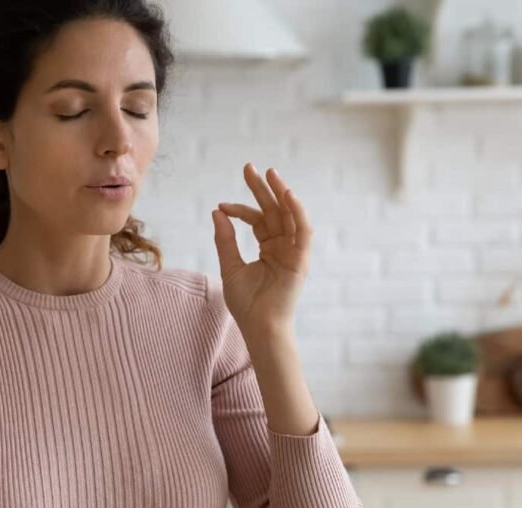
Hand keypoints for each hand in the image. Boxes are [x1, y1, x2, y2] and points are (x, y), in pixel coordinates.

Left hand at [210, 163, 312, 332]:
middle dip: (262, 189)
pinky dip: (297, 212)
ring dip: (281, 193)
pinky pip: (303, 230)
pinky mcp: (302, 259)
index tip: (222, 206)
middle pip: (274, 211)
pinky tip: (287, 194)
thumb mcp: (230, 266)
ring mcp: (294, 252)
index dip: (240, 210)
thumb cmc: (246, 303)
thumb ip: (225, 240)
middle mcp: (283, 247)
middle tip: (249, 167)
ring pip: (290, 215)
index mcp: (269, 248)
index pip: (257, 220)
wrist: (259, 327)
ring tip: (269, 173)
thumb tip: (217, 212)